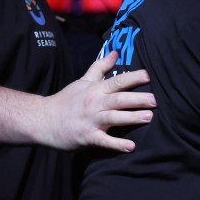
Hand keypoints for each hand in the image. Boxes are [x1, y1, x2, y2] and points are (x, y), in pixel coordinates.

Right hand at [38, 51, 154, 151]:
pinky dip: (116, 144)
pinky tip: (131, 147)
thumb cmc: (66, 100)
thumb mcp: (83, 80)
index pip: (118, 81)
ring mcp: (91, 120)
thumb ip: (100, 67)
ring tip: (149, 118)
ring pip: (113, 118)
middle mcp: (95, 103)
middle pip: (119, 99)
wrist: (42, 120)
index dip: (134, 77)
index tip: (150, 75)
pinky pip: (103, 141)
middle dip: (138, 99)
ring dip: (131, 118)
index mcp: (96, 89)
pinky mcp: (87, 137)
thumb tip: (115, 52)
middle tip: (156, 100)